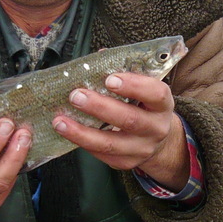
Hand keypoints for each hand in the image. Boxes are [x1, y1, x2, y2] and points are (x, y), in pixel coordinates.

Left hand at [52, 73, 189, 190]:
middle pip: (130, 120)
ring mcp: (142, 149)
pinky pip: (102, 155)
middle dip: (100, 107)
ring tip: (60, 121)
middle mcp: (156, 129)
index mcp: (162, 105)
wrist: (155, 139)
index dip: (134, 86)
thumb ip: (122, 72)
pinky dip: (83, 143)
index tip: (110, 79)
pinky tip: (68, 133)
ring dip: (82, 132)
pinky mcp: (126, 162)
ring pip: (110, 143)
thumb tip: (96, 59)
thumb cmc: (142, 105)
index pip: (155, 94)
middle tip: (76, 96)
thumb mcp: (142, 88)